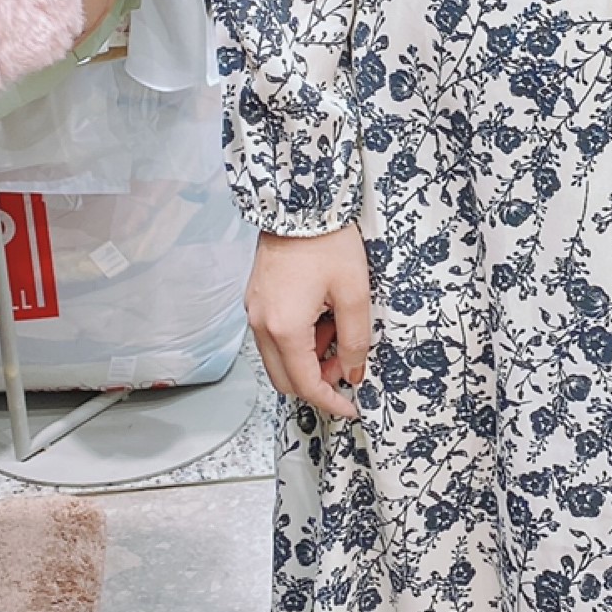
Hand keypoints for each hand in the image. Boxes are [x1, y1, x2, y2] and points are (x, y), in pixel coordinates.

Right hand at [246, 225, 369, 419]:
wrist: (299, 204)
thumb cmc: (326, 242)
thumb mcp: (354, 294)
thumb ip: (355, 339)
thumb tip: (354, 370)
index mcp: (284, 328)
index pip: (305, 384)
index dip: (330, 401)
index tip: (350, 407)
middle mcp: (261, 324)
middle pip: (285, 378)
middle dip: (318, 382)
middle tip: (348, 366)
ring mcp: (255, 312)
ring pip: (279, 358)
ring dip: (309, 358)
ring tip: (338, 330)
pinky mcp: (257, 300)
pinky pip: (275, 336)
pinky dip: (299, 340)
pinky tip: (323, 318)